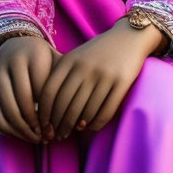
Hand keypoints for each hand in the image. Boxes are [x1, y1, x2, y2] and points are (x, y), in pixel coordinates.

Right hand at [0, 36, 59, 143]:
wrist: (14, 46)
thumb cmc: (43, 61)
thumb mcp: (56, 63)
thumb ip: (65, 83)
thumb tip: (77, 119)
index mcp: (33, 54)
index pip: (42, 89)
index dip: (51, 110)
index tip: (60, 123)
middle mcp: (11, 62)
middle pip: (24, 100)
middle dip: (37, 122)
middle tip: (48, 135)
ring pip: (8, 109)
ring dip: (23, 129)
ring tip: (37, 137)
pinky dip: (8, 129)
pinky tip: (23, 134)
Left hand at [37, 16, 164, 140]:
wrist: (129, 37)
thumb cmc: (99, 51)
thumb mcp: (77, 57)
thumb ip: (63, 76)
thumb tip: (49, 110)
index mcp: (70, 60)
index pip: (50, 92)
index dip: (44, 113)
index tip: (43, 125)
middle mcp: (85, 68)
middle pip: (65, 104)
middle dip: (59, 124)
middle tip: (57, 136)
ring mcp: (104, 75)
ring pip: (84, 110)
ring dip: (76, 126)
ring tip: (72, 132)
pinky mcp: (121, 82)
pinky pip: (106, 111)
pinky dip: (95, 123)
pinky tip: (89, 126)